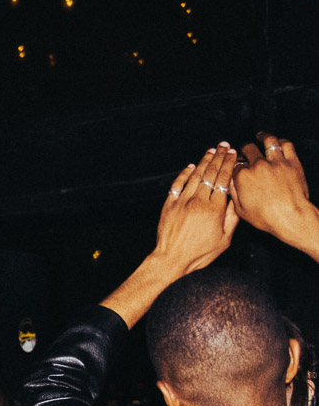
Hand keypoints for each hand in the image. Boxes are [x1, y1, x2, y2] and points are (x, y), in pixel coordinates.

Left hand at [153, 144, 239, 275]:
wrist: (171, 260)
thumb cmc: (200, 254)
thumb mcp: (225, 239)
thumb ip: (232, 217)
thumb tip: (236, 199)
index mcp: (214, 208)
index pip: (224, 179)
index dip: (229, 165)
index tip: (233, 154)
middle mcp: (198, 201)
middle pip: (210, 173)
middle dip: (219, 157)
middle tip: (224, 146)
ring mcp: (182, 202)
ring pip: (194, 176)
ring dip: (203, 161)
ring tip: (211, 151)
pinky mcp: (169, 205)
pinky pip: (177, 184)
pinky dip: (184, 174)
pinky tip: (190, 166)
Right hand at [232, 133, 318, 254]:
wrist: (291, 216)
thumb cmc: (266, 217)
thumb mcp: (240, 209)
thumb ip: (233, 192)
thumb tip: (229, 181)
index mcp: (242, 177)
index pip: (234, 164)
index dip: (234, 163)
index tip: (235, 163)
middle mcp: (258, 166)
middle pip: (248, 149)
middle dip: (245, 148)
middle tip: (245, 149)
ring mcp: (276, 162)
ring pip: (268, 141)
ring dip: (263, 136)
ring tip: (260, 135)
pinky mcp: (291, 162)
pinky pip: (286, 145)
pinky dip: (281, 141)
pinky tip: (278, 141)